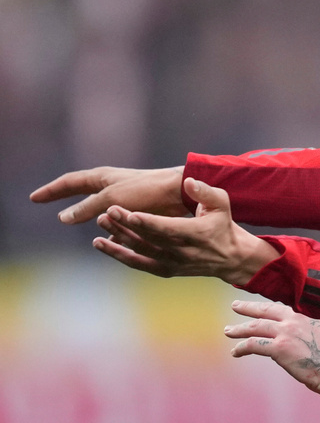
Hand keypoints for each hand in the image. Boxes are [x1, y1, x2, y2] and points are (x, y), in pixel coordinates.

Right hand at [30, 166, 187, 224]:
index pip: (71, 182)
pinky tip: (113, 244)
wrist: (181, 193)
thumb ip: (87, 207)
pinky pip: (121, 226)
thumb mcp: (111, 198)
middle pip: (84, 196)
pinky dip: (116, 235)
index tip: (34, 198)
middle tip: (48, 207)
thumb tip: (64, 218)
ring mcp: (127, 201)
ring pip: (103, 214)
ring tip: (86, 232)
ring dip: (95, 222)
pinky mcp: (140, 214)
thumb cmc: (147, 190)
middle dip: (67, 202)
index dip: (52, 190)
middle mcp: (114, 187)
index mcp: (104, 178)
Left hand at [93, 177, 278, 284]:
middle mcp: (184, 252)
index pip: (169, 229)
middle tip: (107, 211)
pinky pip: (138, 263)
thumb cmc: (223, 225)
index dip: (149, 222)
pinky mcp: (165, 270)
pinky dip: (119, 254)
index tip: (130, 213)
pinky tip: (101, 244)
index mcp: (197, 234)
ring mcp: (173, 263)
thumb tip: (188, 181)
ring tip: (101, 222)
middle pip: (150, 239)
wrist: (230, 258)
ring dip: (118, 238)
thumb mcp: (222, 204)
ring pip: (140, 251)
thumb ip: (205, 191)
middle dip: (127, 225)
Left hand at [227, 300, 319, 396]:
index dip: (274, 309)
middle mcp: (296, 321)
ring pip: (256, 327)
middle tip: (236, 305)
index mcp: (311, 317)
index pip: (286, 310)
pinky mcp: (280, 350)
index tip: (265, 309)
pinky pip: (254, 346)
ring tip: (229, 330)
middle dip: (250, 308)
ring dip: (240, 328)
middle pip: (267, 310)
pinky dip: (242, 347)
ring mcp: (287, 334)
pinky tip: (235, 352)